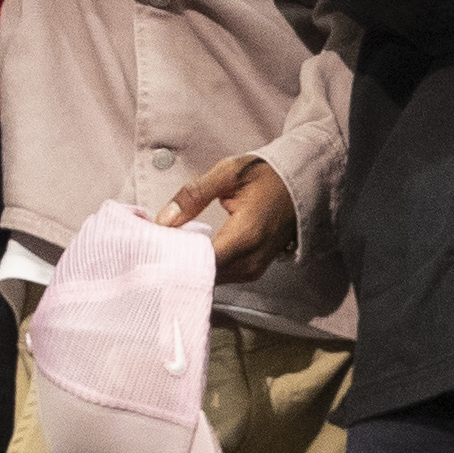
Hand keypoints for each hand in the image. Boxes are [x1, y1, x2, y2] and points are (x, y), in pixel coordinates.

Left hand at [161, 154, 298, 282]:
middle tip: (154, 249)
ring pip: (212, 279)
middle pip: (204, 275)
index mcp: (245, 235)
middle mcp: (251, 259)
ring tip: (170, 250)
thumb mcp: (229, 173)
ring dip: (191, 267)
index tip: (153, 248)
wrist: (300, 185)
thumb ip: (194, 195)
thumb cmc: (266, 176)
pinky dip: (205, 268)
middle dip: (179, 263)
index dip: (175, 258)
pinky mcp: (253, 271)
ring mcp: (254, 269)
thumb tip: (164, 220)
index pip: (201, 262)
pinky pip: (222, 277)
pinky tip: (191, 254)